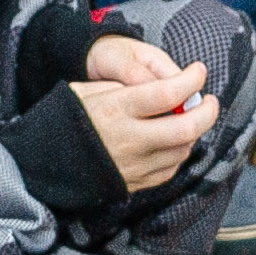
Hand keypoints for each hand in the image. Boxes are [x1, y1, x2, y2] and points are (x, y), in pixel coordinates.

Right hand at [69, 56, 214, 192]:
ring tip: (192, 119)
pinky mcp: (134, 183)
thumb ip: (127, 86)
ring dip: (194, 133)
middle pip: (185, 128)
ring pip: (182, 150)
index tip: (199, 71)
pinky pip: (169, 170)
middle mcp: (128, 139)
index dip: (191, 80)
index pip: (167, 93)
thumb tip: (165, 86)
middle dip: (207, 112)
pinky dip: (178, 153)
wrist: (46, 161)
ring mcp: (133, 165)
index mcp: (116, 109)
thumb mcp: (90, 89)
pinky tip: (174, 141)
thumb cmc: (69, 117)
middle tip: (210, 100)